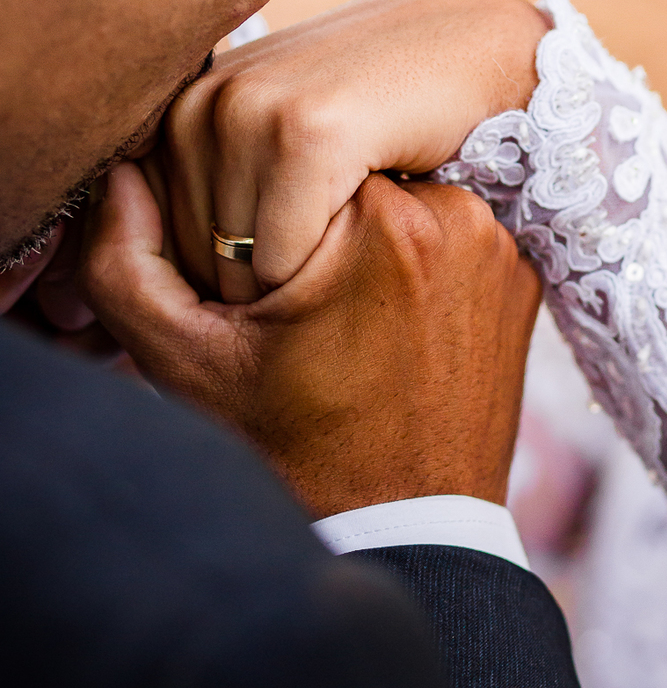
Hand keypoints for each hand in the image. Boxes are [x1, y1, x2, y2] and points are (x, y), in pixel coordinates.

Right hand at [82, 161, 540, 513]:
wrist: (405, 531)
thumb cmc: (291, 450)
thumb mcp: (184, 362)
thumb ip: (129, 260)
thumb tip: (123, 170)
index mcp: (377, 221)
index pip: (285, 155)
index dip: (246, 217)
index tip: (249, 285)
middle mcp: (456, 215)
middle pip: (346, 171)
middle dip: (305, 220)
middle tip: (289, 302)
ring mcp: (499, 243)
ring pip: (399, 195)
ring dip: (361, 234)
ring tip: (341, 316)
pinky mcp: (522, 272)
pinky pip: (448, 233)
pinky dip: (414, 260)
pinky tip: (389, 322)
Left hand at [160, 0, 546, 302]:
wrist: (472, 46)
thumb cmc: (384, 107)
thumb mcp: (281, 138)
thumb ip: (220, 185)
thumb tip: (165, 280)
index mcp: (181, 111)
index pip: (157, 250)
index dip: (225, 280)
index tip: (297, 249)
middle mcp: (199, 106)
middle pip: (196, 266)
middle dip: (257, 291)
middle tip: (333, 250)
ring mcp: (248, 113)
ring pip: (236, 272)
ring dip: (297, 286)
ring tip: (350, 237)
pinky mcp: (305, 133)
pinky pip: (284, 259)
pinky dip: (328, 271)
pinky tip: (369, 224)